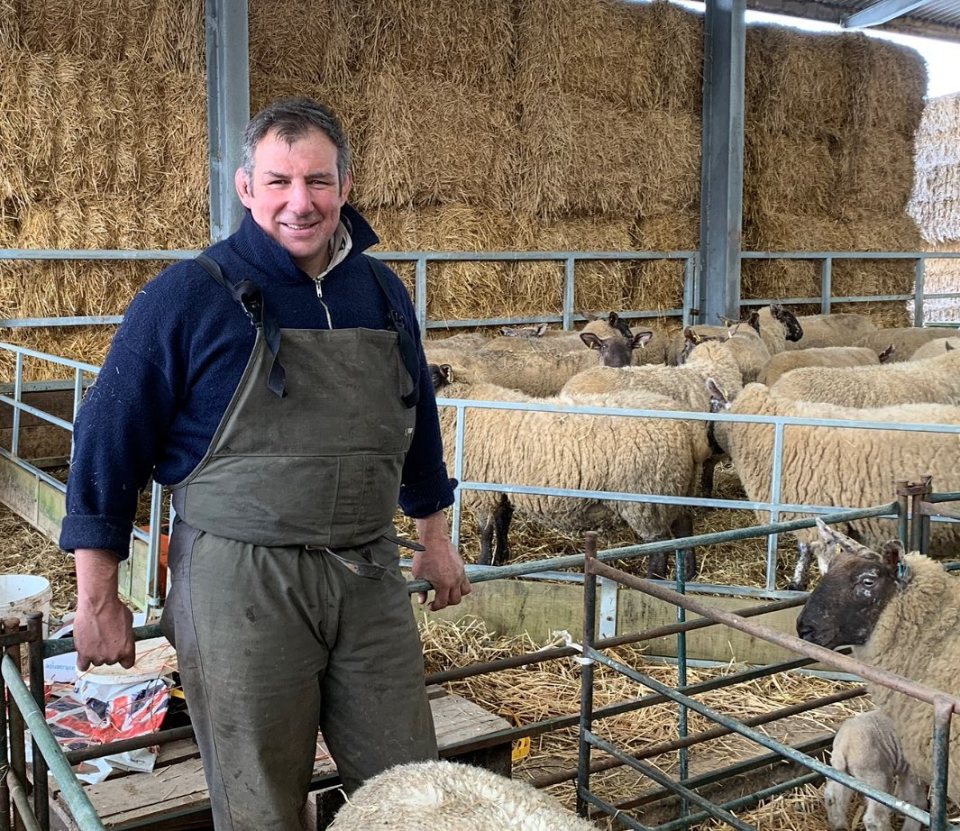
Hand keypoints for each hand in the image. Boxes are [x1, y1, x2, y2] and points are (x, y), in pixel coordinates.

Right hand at [74, 549, 136, 670]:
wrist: (98, 602)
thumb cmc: (115, 607)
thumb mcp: (128, 620)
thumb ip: (126, 633)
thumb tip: (126, 634)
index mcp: (127, 650)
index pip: (128, 663)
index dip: (124, 655)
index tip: (121, 650)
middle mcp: (114, 656)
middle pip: (111, 660)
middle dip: (109, 649)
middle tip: (106, 634)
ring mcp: (98, 656)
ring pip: (97, 660)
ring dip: (96, 651)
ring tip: (96, 635)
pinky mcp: (83, 653)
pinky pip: (82, 665)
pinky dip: (83, 661)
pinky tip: (83, 655)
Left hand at [411, 513, 470, 611]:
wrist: (434, 539)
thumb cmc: (424, 556)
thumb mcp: (419, 574)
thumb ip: (421, 590)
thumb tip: (422, 600)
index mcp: (444, 584)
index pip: (443, 603)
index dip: (435, 607)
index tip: (430, 606)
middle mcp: (455, 580)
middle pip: (455, 600)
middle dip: (446, 603)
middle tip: (438, 600)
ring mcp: (460, 573)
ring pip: (465, 591)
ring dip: (457, 595)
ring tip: (448, 592)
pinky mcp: (462, 567)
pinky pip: (466, 580)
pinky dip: (460, 585)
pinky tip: (451, 582)